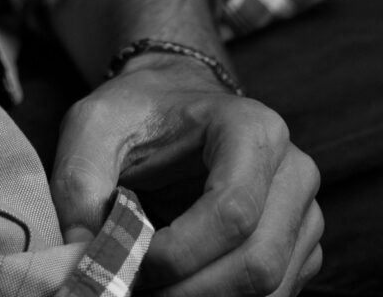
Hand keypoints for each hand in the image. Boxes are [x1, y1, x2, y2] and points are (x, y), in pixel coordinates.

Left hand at [51, 55, 321, 294]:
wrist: (175, 105)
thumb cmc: (139, 113)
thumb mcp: (93, 126)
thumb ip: (79, 182)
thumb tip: (82, 252)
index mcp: (252, 129)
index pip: (232, 212)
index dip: (179, 255)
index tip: (130, 263)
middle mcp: (293, 172)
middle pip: (258, 263)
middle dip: (190, 293)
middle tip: (133, 291)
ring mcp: (303, 214)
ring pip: (270, 292)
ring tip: (150, 288)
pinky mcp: (300, 250)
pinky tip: (178, 288)